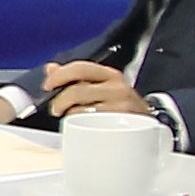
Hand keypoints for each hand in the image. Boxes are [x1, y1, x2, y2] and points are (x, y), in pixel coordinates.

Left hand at [38, 60, 153, 118]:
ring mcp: (121, 106)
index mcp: (109, 75)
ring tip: (72, 120)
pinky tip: (84, 127)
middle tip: (55, 110)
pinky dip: (82, 127)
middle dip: (59, 101)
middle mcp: (117, 88)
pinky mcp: (123, 124)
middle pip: (77, 91)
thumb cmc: (117, 106)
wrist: (147, 126)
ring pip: (82, 110)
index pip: (80, 68)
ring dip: (70, 116)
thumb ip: (75, 77)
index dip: (59, 76)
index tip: (47, 86)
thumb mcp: (99, 87)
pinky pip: (92, 125)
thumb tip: (50, 68)